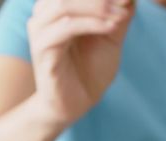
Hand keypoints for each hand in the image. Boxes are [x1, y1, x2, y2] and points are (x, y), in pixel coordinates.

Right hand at [27, 0, 133, 126]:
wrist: (77, 104)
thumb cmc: (90, 68)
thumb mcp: (111, 35)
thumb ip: (118, 12)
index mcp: (56, 7)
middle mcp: (43, 15)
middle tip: (126, 2)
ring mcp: (39, 33)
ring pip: (64, 6)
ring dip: (98, 7)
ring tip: (121, 15)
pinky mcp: (42, 52)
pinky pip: (65, 29)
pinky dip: (92, 24)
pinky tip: (112, 28)